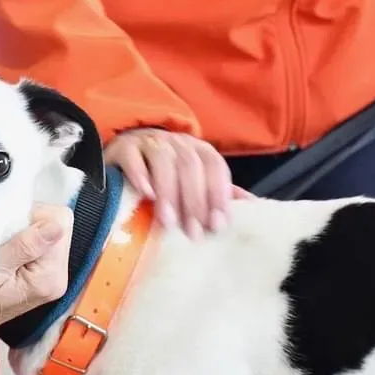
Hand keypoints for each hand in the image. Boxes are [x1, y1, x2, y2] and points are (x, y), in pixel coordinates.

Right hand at [0, 204, 73, 342]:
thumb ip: (25, 246)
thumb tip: (56, 225)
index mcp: (51, 275)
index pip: (59, 221)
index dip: (33, 215)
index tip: (8, 229)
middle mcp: (59, 275)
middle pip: (56, 224)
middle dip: (29, 222)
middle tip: (2, 237)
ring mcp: (52, 274)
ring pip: (47, 229)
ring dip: (24, 229)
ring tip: (1, 245)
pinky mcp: (42, 272)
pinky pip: (39, 240)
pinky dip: (22, 238)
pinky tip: (5, 250)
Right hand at [104, 128, 251, 238]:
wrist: (123, 152)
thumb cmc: (161, 173)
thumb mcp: (192, 180)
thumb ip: (217, 191)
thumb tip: (251, 207)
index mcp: (197, 149)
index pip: (214, 166)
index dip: (218, 194)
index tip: (217, 225)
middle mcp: (176, 142)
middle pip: (190, 165)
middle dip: (194, 201)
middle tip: (192, 232)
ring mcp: (149, 142)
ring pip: (163, 161)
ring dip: (168, 192)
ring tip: (168, 222)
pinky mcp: (123, 147)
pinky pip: (133, 157)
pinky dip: (140, 175)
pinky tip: (145, 194)